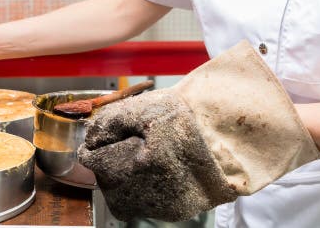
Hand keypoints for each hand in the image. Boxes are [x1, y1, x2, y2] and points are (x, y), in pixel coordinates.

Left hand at [78, 90, 235, 221]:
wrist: (228, 135)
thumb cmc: (187, 118)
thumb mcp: (142, 108)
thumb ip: (108, 123)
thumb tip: (91, 139)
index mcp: (137, 165)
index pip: (94, 163)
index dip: (95, 147)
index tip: (104, 138)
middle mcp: (147, 194)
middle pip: (107, 185)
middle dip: (110, 165)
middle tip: (128, 145)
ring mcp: (162, 207)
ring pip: (125, 200)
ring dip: (125, 180)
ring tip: (145, 156)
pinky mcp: (176, 212)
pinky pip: (147, 204)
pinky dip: (145, 188)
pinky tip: (158, 169)